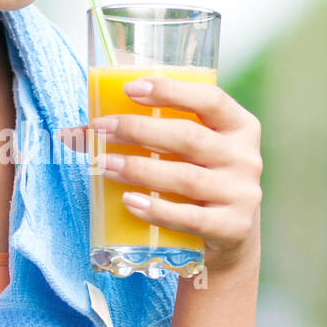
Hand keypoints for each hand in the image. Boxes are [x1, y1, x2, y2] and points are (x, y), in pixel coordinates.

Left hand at [58, 76, 261, 273]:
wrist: (230, 237)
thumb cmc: (200, 180)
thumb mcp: (192, 152)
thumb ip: (155, 133)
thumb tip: (80, 130)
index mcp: (240, 127)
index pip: (210, 99)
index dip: (170, 91)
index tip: (129, 89)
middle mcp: (246, 157)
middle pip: (188, 138)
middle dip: (139, 130)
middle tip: (102, 129)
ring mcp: (242, 194)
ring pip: (185, 178)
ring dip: (140, 169)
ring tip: (105, 165)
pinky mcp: (232, 227)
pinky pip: (189, 217)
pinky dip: (156, 210)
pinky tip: (129, 202)